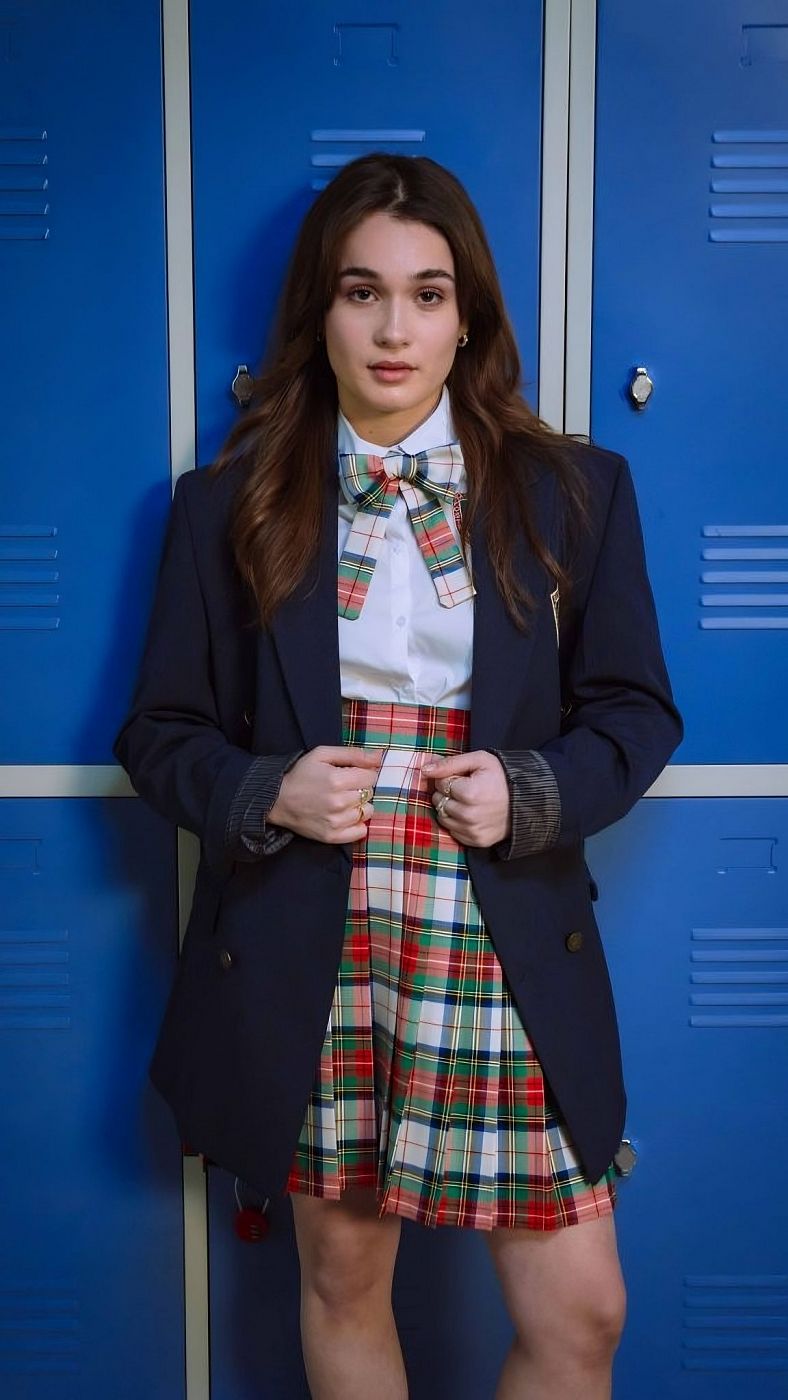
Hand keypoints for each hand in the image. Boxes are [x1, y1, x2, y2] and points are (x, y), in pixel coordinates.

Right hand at [267, 745, 383, 843]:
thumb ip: (353, 754)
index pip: (371, 776)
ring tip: (343, 801)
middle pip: (370, 793)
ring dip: (359, 805)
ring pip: (367, 811)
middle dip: (360, 788)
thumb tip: (379, 756)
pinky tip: (344, 816)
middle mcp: (339, 802)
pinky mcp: (332, 836)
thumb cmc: (300, 774)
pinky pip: (361, 831)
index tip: (350, 774)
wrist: (277, 800)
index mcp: (337, 780)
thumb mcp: (322, 754)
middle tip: (343, 787)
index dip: (362, 773)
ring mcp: (336, 822)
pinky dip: (356, 824)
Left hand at [422, 751, 511, 846]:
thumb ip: (450, 763)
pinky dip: (458, 822)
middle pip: (439, 801)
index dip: (450, 777)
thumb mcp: (479, 760)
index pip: (440, 783)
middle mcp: (469, 815)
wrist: (528, 800)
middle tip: (466, 788)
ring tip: (468, 801)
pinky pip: (453, 831)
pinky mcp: (476, 841)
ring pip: (443, 817)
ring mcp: (473, 830)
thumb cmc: (502, 776)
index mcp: (469, 793)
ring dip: (450, 808)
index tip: (464, 777)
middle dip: (448, 793)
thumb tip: (425, 769)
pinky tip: (471, 813)